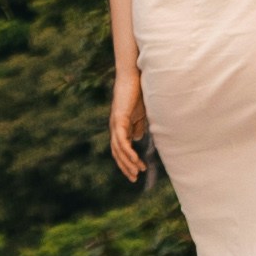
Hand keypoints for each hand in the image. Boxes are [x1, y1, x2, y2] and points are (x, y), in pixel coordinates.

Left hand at [108, 67, 149, 184]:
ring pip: (118, 149)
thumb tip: (138, 138)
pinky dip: (127, 151)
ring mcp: (115, 123)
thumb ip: (138, 125)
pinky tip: (134, 160)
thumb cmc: (138, 92)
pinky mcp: (119, 119)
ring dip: (127, 162)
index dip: (126, 162)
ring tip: (136, 173)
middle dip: (125, 167)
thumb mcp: (140, 113)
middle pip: (117, 152)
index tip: (136, 173)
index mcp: (120, 126)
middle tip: (134, 179)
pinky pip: (122, 140)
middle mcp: (115, 127)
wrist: (134, 76)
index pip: (120, 149)